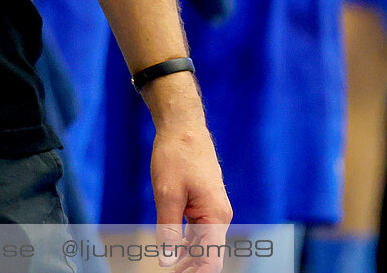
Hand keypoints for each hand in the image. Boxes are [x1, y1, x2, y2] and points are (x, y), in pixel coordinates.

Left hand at [147, 97, 231, 272]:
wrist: (183, 127)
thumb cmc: (176, 156)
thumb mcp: (167, 195)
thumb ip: (168, 229)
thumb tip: (167, 260)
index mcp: (215, 216)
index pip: (211, 259)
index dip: (196, 272)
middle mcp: (219, 216)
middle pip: (208, 254)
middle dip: (191, 268)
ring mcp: (214, 209)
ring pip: (203, 244)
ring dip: (188, 258)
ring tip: (170, 269)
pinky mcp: (205, 203)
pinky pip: (199, 231)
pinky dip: (188, 243)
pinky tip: (174, 252)